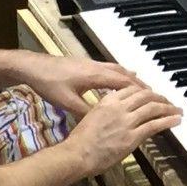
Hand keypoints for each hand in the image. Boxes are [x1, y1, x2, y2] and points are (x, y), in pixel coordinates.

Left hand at [20, 55, 144, 116]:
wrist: (32, 66)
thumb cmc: (49, 83)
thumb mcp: (67, 102)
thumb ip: (86, 111)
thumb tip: (103, 122)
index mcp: (96, 76)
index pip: (125, 83)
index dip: (140, 91)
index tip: (153, 99)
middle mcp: (98, 67)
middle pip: (125, 75)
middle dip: (140, 84)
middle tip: (154, 94)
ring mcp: (92, 64)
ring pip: (118, 70)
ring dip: (132, 78)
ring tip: (143, 87)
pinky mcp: (86, 64)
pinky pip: (110, 68)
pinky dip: (120, 74)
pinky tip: (119, 79)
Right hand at [66, 84, 181, 174]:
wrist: (76, 154)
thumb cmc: (80, 140)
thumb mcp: (92, 116)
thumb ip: (107, 109)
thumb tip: (118, 108)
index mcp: (108, 100)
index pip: (133, 89)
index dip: (146, 91)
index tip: (152, 95)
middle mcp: (119, 107)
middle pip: (146, 95)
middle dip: (160, 97)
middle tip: (168, 101)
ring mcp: (127, 121)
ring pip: (153, 108)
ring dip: (168, 108)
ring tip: (177, 110)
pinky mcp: (132, 137)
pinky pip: (154, 125)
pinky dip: (168, 121)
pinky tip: (176, 120)